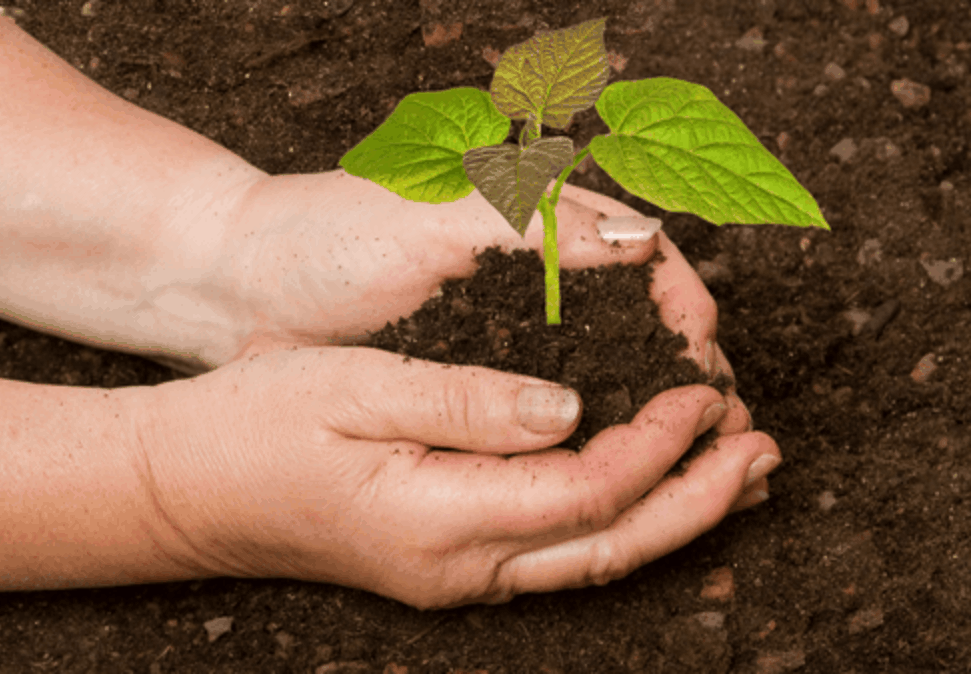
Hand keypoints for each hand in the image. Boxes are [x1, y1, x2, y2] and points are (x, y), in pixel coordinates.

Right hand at [136, 346, 780, 608]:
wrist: (189, 488)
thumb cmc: (260, 426)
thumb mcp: (360, 388)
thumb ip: (470, 400)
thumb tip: (573, 408)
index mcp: (440, 517)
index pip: (586, 488)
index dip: (658, 443)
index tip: (705, 390)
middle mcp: (462, 565)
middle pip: (612, 544)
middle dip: (700, 498)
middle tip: (765, 448)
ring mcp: (459, 575)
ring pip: (595, 560)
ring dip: (676, 515)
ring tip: (742, 471)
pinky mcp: (453, 563)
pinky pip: (564, 552)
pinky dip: (624, 521)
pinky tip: (656, 491)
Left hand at [210, 174, 753, 434]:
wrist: (248, 286)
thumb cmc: (331, 236)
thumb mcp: (432, 219)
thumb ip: (537, 225)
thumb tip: (645, 241)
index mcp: (545, 218)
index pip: (650, 261)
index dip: (688, 313)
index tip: (705, 367)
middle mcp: (548, 273)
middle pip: (649, 320)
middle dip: (692, 372)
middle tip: (722, 430)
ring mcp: (521, 325)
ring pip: (617, 368)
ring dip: (658, 411)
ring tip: (697, 457)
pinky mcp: (490, 372)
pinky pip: (564, 403)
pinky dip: (600, 432)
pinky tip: (621, 464)